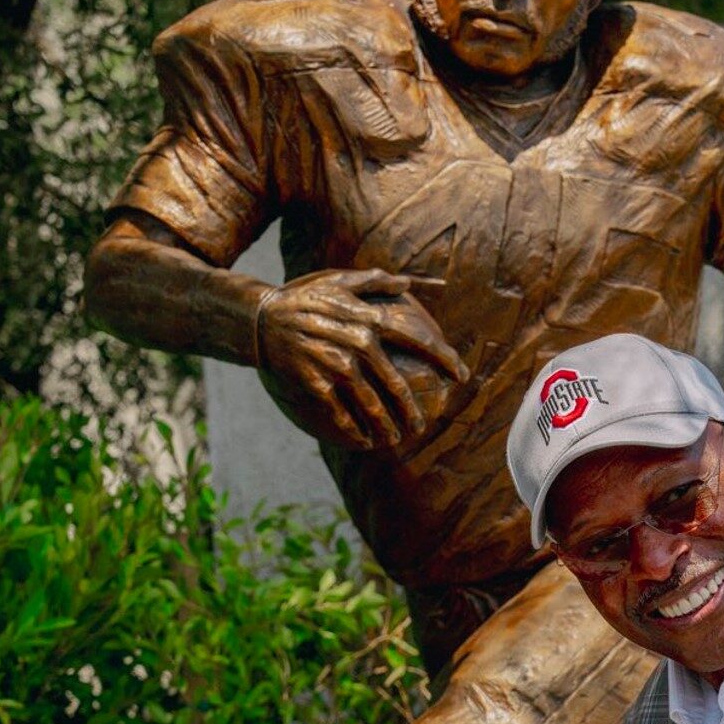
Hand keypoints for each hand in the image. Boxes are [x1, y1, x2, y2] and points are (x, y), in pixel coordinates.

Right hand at [257, 269, 467, 451]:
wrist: (261, 319)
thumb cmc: (303, 299)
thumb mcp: (338, 282)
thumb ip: (375, 282)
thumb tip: (407, 282)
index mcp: (368, 320)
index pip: (416, 340)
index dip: (443, 358)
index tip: (463, 375)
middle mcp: (357, 344)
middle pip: (397, 385)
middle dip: (413, 411)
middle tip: (422, 425)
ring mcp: (336, 365)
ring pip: (372, 406)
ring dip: (388, 427)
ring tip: (397, 439)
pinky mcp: (316, 383)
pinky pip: (341, 414)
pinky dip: (354, 430)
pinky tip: (363, 441)